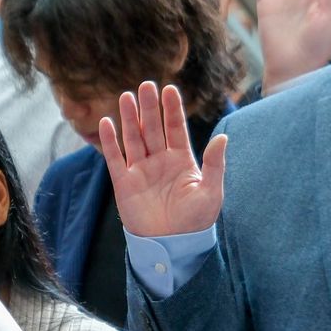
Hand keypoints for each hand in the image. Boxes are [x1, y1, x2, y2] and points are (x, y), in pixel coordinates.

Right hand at [97, 82, 230, 238]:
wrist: (172, 246)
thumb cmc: (196, 222)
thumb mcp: (211, 192)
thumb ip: (215, 164)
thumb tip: (223, 138)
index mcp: (182, 161)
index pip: (175, 128)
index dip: (172, 109)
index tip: (169, 89)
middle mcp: (160, 161)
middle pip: (153, 128)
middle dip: (149, 107)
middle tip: (146, 85)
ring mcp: (141, 170)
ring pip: (133, 138)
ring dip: (129, 118)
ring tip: (126, 96)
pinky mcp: (124, 183)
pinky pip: (115, 158)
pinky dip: (110, 142)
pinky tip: (107, 123)